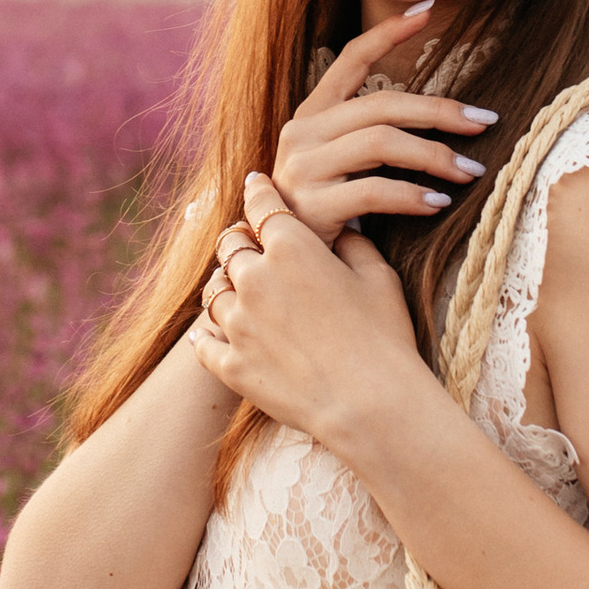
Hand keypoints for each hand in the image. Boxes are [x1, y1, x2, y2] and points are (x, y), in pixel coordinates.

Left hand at [189, 174, 429, 452]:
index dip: (258, 191)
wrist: (372, 404)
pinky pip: (203, 341)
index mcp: (291, 247)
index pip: (263, 205)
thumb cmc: (385, 337)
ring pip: (213, 290)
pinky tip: (206, 332)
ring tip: (231, 287)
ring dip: (223, 284)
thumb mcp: (379, 277)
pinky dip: (205, 333)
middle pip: (231, 245)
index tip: (255, 184)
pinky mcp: (231, 365)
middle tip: (248, 241)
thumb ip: (353, 244)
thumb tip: (342, 229)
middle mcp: (254, 278)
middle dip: (240, 239)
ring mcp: (237, 323)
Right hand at [268, 8, 499, 245]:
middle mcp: (302, 132)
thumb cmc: (325, 208)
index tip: (429, 10)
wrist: (280, 261)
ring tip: (470, 170)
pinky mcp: (310, 207)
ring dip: (433, 154)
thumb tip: (441, 118)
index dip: (389, 32)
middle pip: (381, 104)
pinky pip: (373, 192)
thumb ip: (372, 135)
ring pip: (380, 142)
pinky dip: (412, 195)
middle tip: (484, 121)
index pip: (350, 58)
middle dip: (439, 110)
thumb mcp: (341, 162)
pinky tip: (438, 203)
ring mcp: (303, 168)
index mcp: (312, 113)